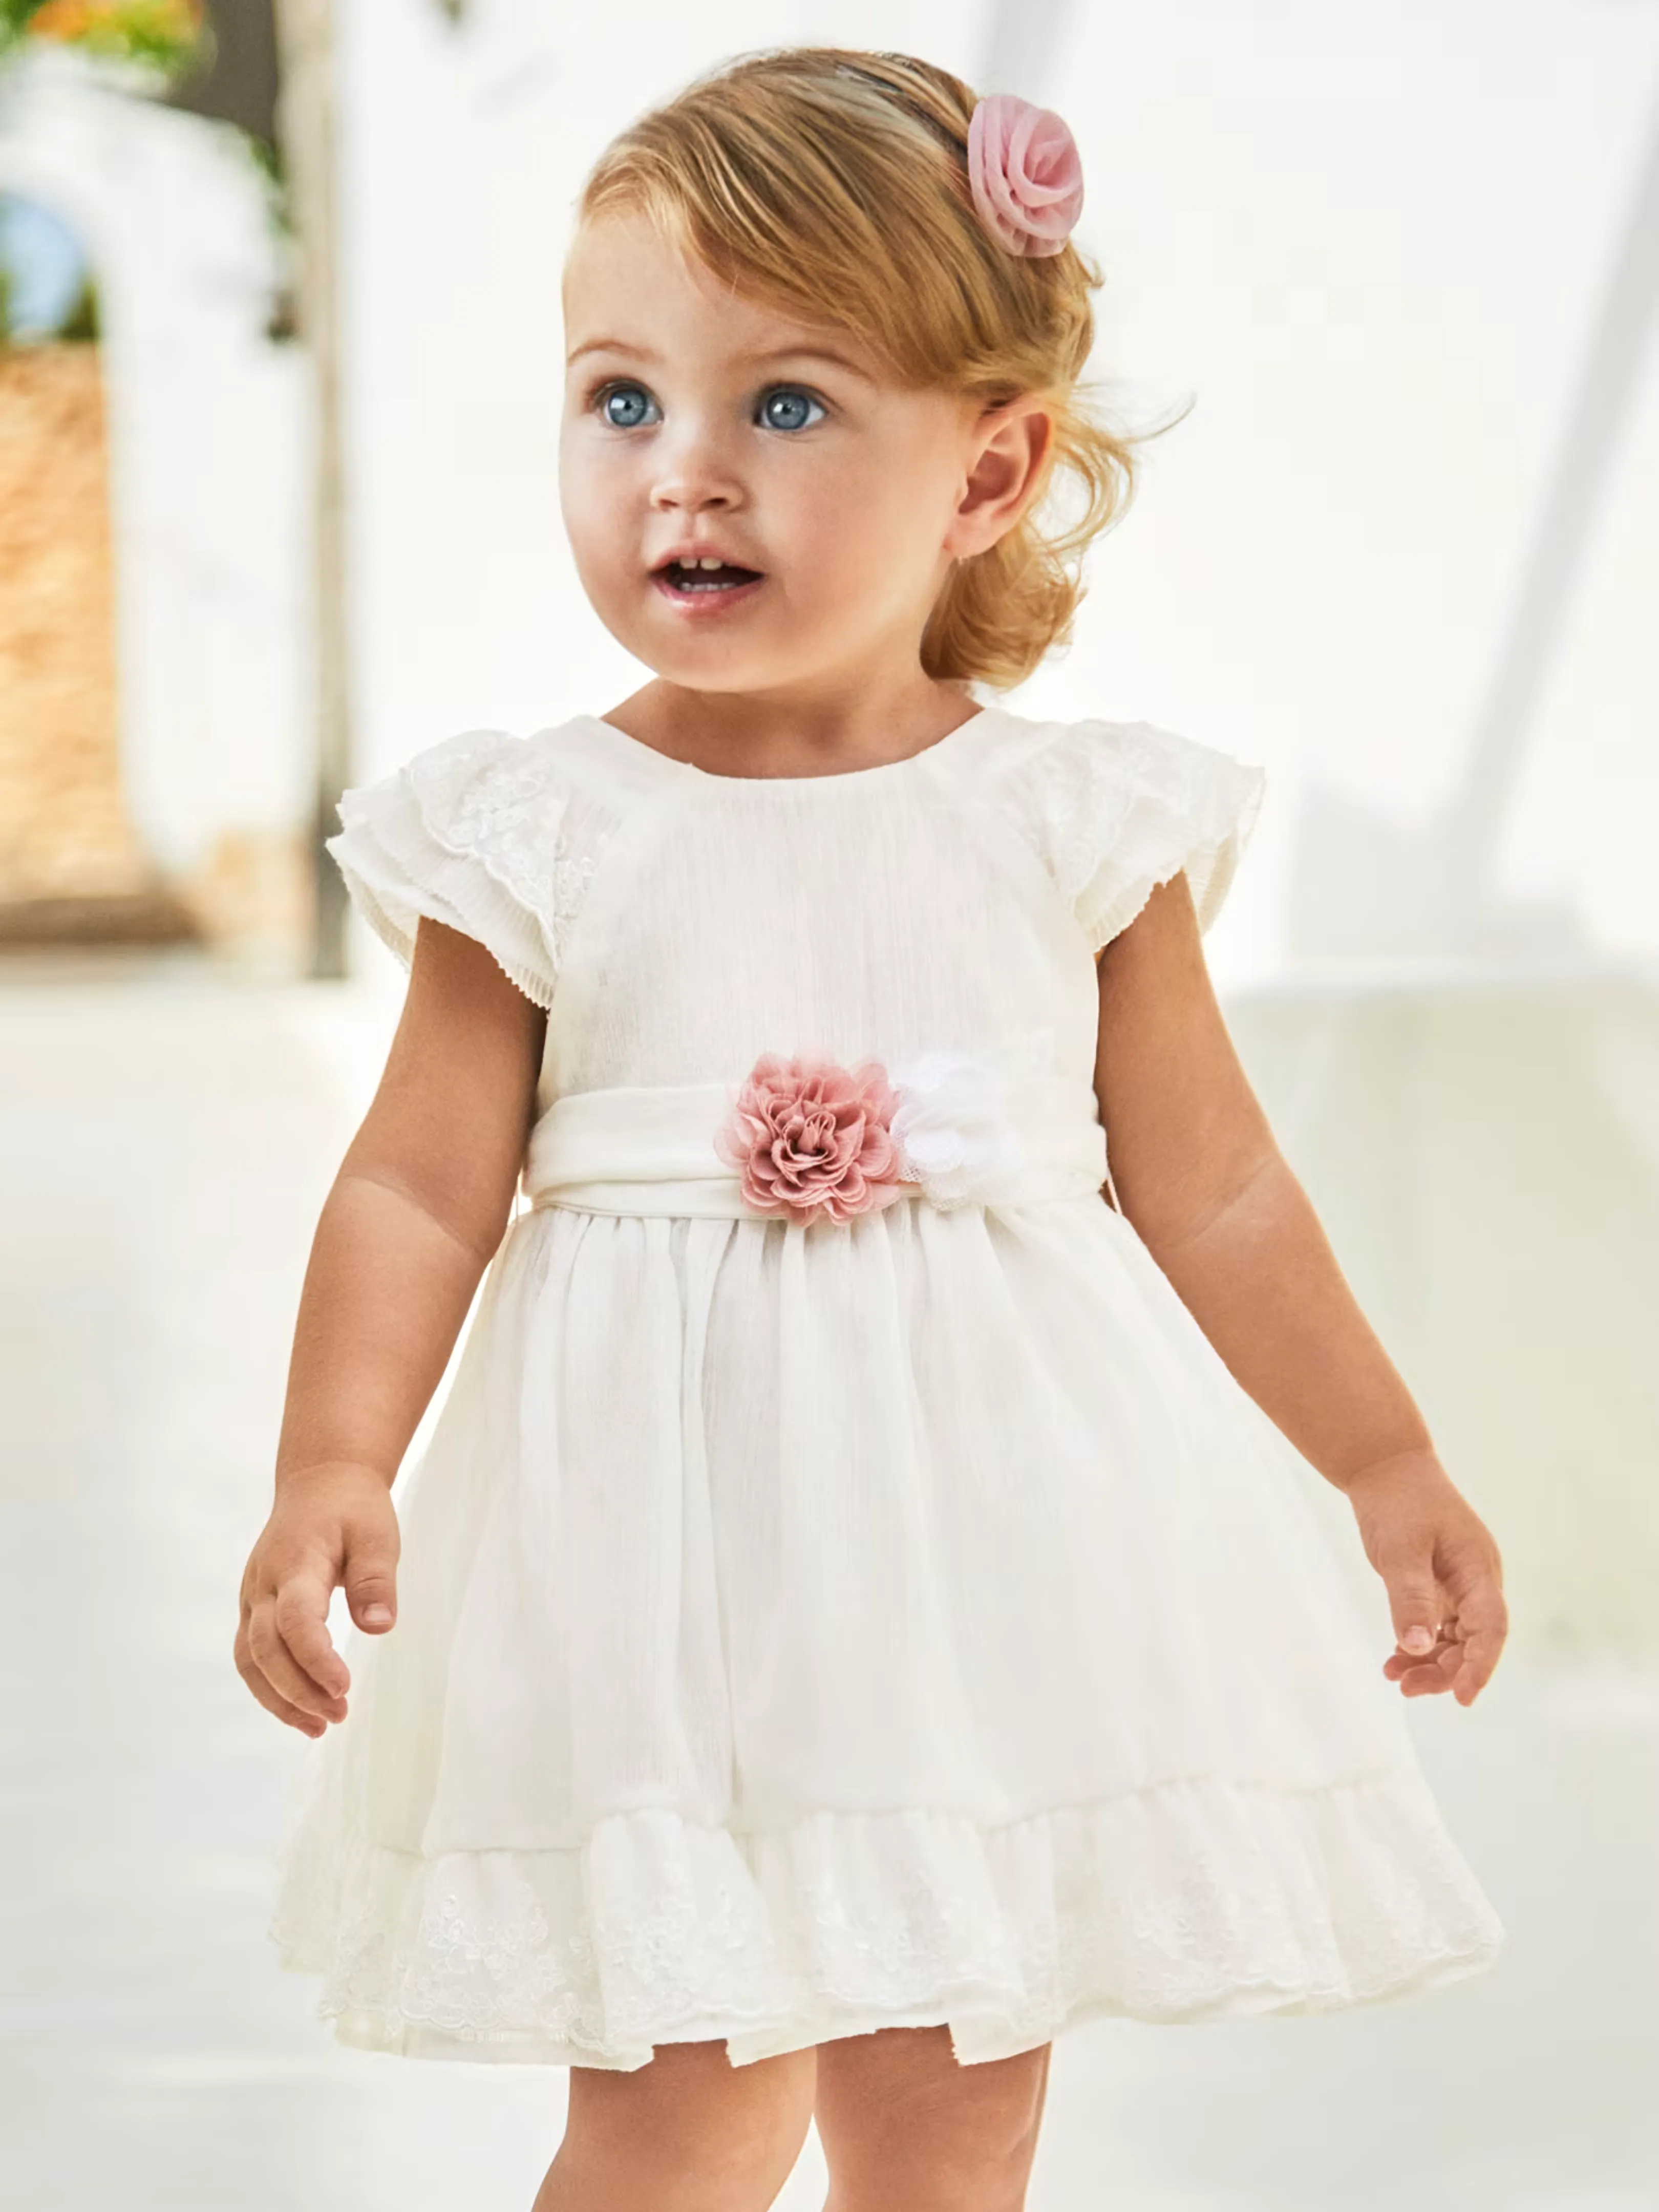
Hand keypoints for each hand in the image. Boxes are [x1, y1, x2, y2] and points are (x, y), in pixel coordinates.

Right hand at [234, 1462, 400, 1735]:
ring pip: (250, 1660)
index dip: (314, 1658)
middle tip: (338, 1716)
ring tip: (319, 1727)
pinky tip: (300, 1709)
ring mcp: (253, 1597)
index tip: (343, 1688)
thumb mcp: (377, 1534)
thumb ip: (375, 1581)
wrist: (319, 1482)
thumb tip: (378, 1629)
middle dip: (298, 1690)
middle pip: (265, 1648)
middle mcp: (264, 1584)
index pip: (294, 1620)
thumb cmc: (352, 1509)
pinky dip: (270, 1687)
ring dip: (280, 1699)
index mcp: (295, 1563)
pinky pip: (251, 1655)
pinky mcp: (254, 1608)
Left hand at [1342, 1448, 1506, 1705]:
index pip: (1491, 1629)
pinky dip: (1419, 1645)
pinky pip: (1438, 1626)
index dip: (1481, 1666)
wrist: (1385, 1466)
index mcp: (1479, 1570)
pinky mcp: (1439, 1585)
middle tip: (1406, 1689)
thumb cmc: (1398, 1502)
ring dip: (1430, 1663)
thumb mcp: (1400, 1550)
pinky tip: (1395, 1659)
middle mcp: (1476, 1581)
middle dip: (1446, 1671)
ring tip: (1394, 1679)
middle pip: (1474, 1641)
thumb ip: (1410, 1597)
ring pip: (1456, 1639)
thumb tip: (1416, 1646)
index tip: (1464, 1699)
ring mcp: (1459, 1584)